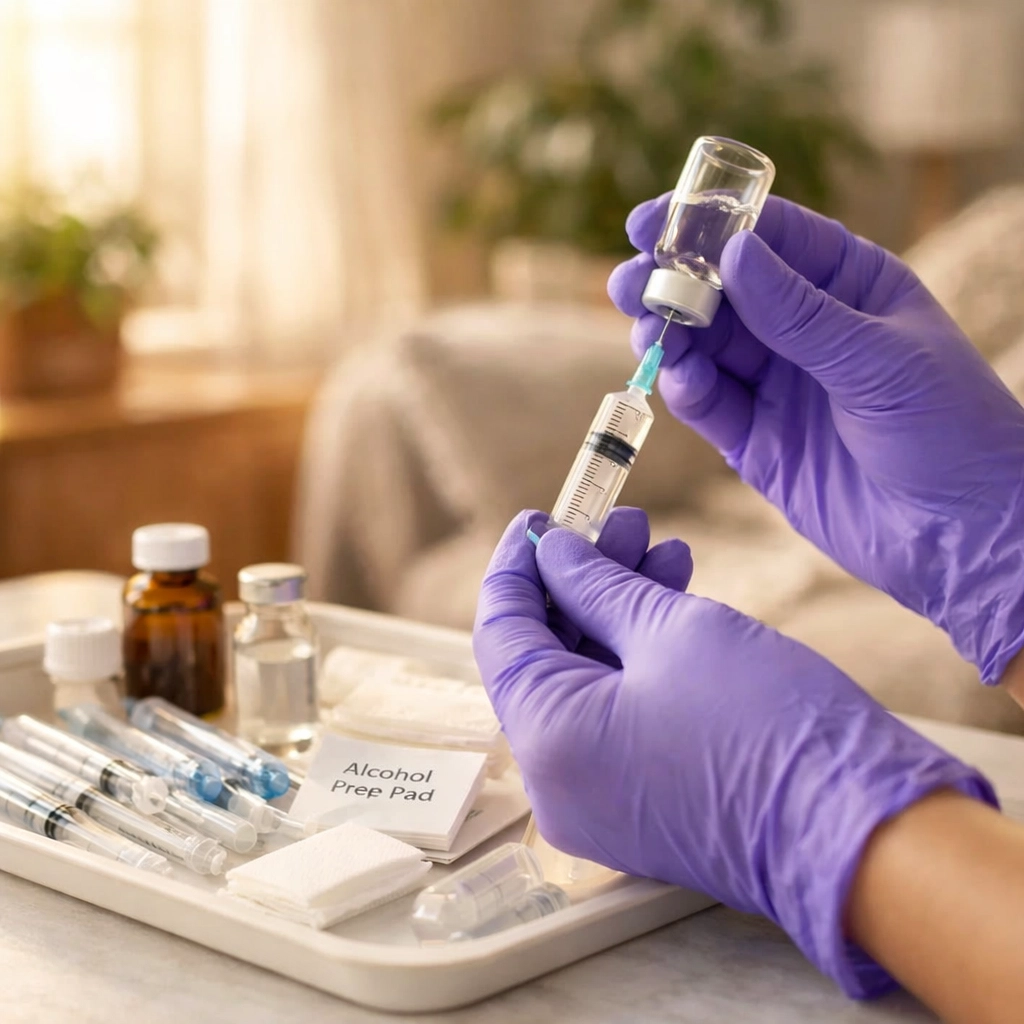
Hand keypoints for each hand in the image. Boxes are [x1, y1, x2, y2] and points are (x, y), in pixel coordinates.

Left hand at [474, 512, 995, 996]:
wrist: (868, 836)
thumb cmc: (771, 727)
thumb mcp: (674, 631)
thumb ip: (598, 586)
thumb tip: (552, 553)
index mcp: (548, 742)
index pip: (502, 633)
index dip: (517, 565)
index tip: (538, 516)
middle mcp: (557, 784)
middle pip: (545, 655)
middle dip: (580, 580)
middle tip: (621, 522)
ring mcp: (600, 801)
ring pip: (587, 681)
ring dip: (617, 611)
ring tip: (662, 548)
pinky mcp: (643, 804)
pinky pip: (616, 715)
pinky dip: (637, 658)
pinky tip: (675, 598)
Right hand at [608, 195, 1023, 682]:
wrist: (962, 536)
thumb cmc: (952, 430)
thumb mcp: (879, 359)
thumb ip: (799, 313)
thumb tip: (734, 253)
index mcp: (850, 287)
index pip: (773, 239)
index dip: (712, 226)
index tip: (653, 222)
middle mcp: (807, 332)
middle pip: (725, 293)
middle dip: (673, 284)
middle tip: (630, 283)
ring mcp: (780, 388)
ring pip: (707, 349)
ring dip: (671, 336)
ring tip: (645, 330)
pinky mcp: (759, 444)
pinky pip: (711, 407)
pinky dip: (689, 391)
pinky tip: (682, 382)